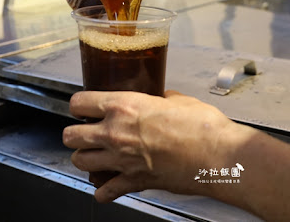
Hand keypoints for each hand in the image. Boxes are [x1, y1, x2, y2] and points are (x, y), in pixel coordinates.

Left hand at [63, 90, 240, 202]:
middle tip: (84, 133)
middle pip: (70, 136)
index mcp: (122, 106)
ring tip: (93, 156)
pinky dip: (103, 191)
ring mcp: (121, 159)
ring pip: (80, 162)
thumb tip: (159, 98)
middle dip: (74, 134)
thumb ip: (160, 98)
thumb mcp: (178, 99)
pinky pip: (105, 191)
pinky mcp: (133, 181)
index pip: (78, 102)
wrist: (219, 156)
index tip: (82, 107)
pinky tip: (105, 187)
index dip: (78, 105)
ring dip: (84, 159)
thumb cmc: (202, 126)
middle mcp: (114, 132)